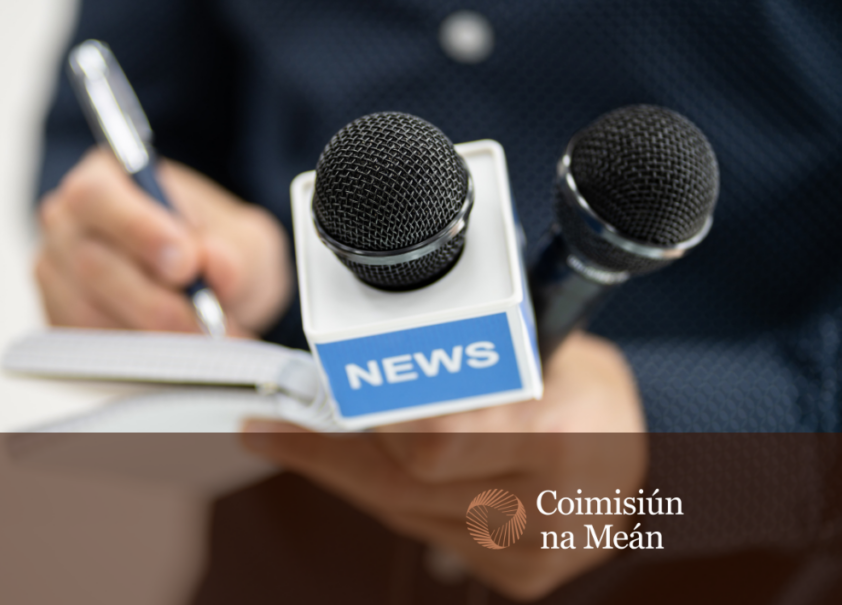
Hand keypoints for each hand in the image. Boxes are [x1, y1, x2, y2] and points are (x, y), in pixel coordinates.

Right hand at [35, 148, 292, 336]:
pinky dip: (139, 358)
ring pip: (89, 313)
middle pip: (91, 264)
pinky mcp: (61, 323)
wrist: (207, 285)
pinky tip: (181, 358)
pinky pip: (90, 348)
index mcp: (103, 180)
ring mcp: (57, 277)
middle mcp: (67, 225)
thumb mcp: (243, 240)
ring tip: (209, 344)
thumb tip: (215, 266)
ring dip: (154, 336)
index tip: (184, 264)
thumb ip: (234, 250)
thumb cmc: (215, 247)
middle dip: (156, 300)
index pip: (97, 197)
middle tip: (208, 323)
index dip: (138, 230)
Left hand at [242, 332, 646, 600]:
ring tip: (322, 435)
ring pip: (405, 511)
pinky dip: (395, 500)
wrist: (643, 454)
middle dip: (328, 449)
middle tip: (272, 424)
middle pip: (403, 482)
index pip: (434, 437)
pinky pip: (427, 535)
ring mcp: (533, 551)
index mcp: (564, 432)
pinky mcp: (522, 577)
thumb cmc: (582, 385)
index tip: (283, 411)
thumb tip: (366, 341)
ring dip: (357, 471)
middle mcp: (547, 505)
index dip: (353, 423)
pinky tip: (383, 471)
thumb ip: (466, 348)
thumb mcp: (539, 339)